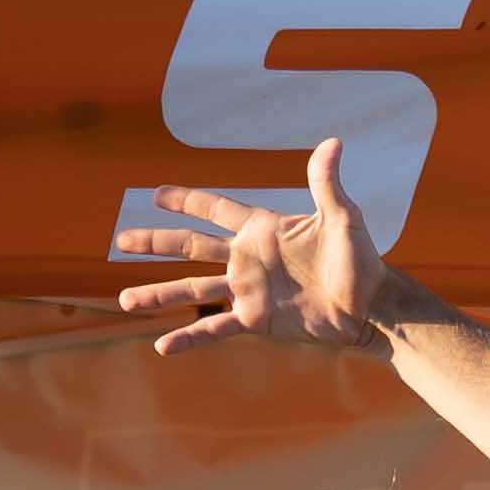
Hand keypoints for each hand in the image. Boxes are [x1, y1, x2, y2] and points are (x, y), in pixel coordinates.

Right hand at [118, 134, 395, 358]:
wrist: (367, 307)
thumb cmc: (359, 260)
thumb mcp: (342, 217)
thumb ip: (326, 183)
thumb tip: (332, 142)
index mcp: (262, 229)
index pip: (215, 209)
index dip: (186, 201)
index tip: (156, 194)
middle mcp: (247, 258)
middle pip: (191, 246)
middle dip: (156, 242)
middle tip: (122, 239)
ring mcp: (247, 291)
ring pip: (192, 289)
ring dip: (158, 294)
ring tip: (125, 300)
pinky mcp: (254, 321)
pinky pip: (214, 328)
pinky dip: (189, 337)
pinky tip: (163, 346)